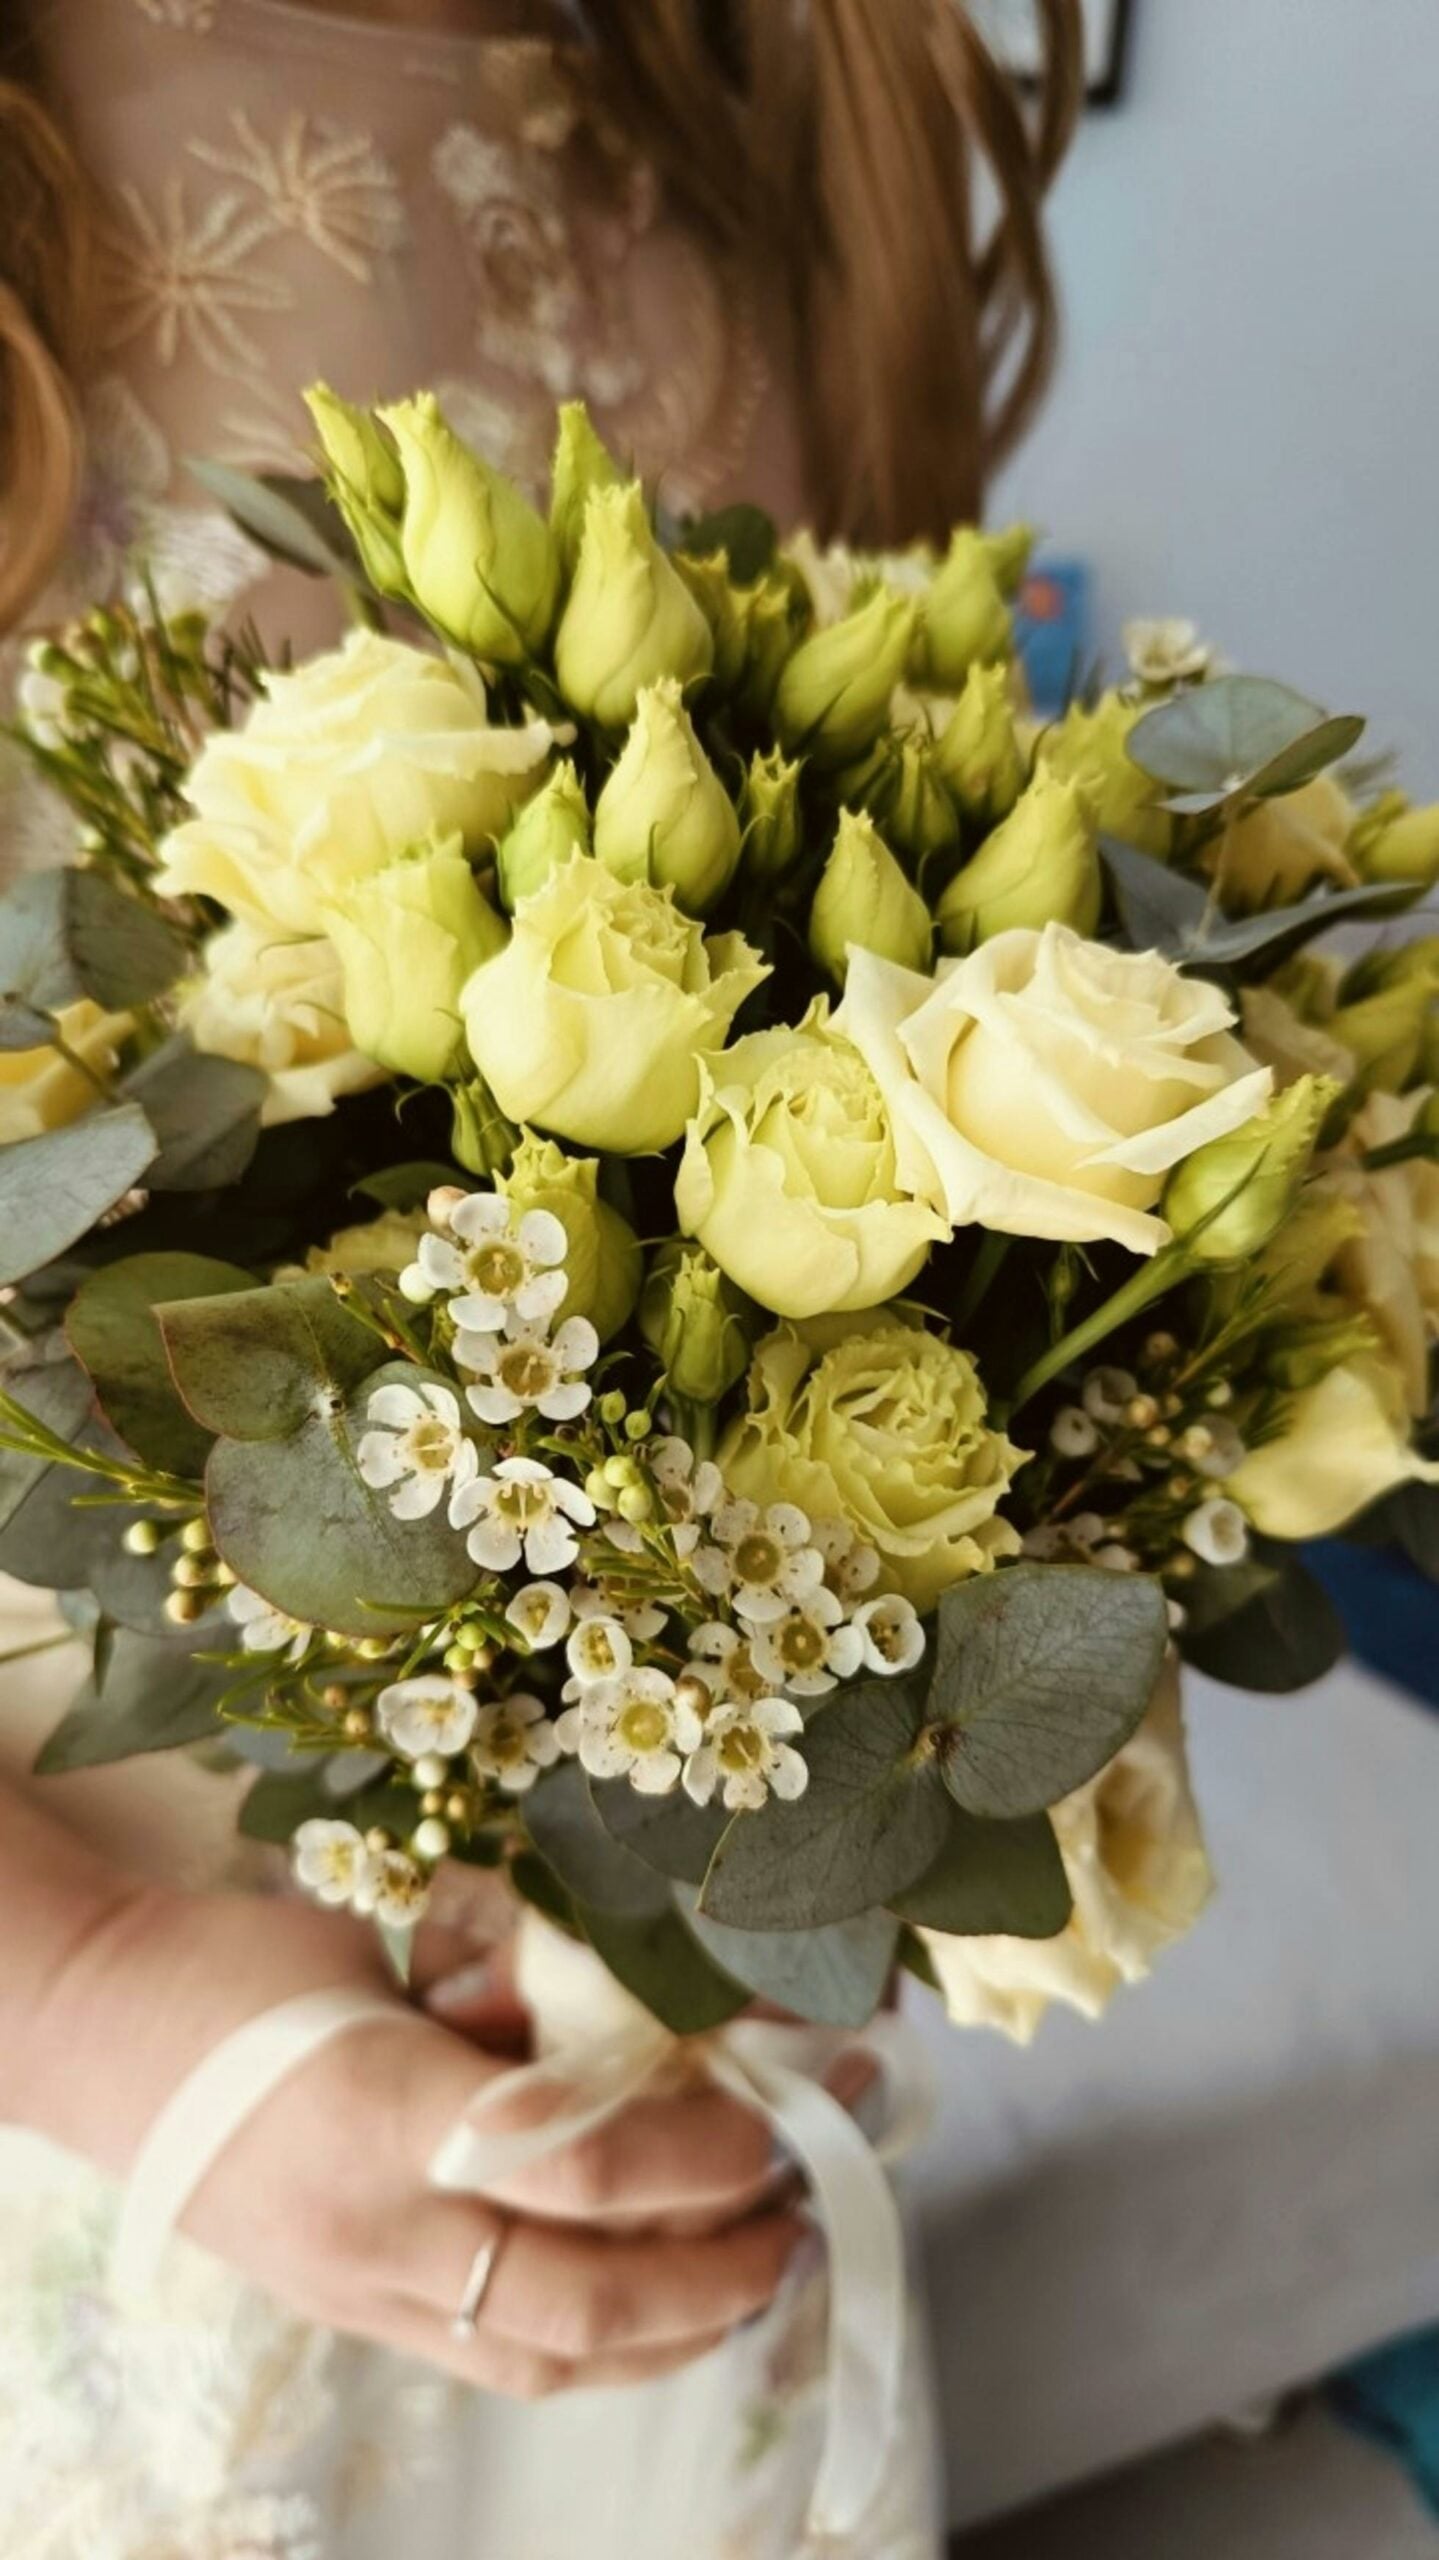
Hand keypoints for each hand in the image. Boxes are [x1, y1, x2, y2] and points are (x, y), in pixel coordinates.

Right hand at [45, 1880, 811, 2397]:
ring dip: (674, 2330)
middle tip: (803, 2215)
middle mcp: (380, 2232)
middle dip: (718, 2274)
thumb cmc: (239, 1963)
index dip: (699, 2157)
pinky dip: (597, 2346)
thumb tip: (638, 2014)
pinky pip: (499, 2361)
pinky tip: (658, 2306)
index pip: (579, 2170)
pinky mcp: (353, 2316)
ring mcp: (362, 2293)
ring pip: (551, 2362)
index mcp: (388, 2113)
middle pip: (584, 2306)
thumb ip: (500, 1997)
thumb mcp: (384, 1949)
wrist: (100, 2036)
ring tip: (759, 2273)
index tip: (772, 2120)